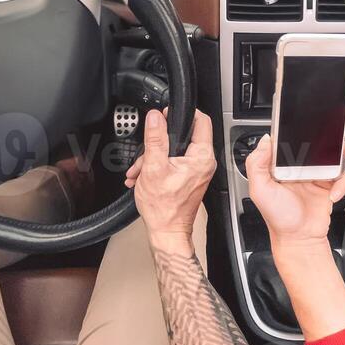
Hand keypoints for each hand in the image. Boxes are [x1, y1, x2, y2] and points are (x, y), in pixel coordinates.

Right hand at [125, 109, 216, 251]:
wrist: (166, 231)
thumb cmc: (164, 208)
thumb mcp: (154, 167)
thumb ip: (155, 138)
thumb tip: (155, 117)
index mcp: (202, 157)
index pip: (202, 120)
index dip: (183, 113)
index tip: (167, 113)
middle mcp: (204, 163)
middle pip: (184, 135)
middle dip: (159, 142)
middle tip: (146, 152)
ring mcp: (197, 171)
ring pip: (175, 150)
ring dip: (153, 157)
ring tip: (140, 170)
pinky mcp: (190, 178)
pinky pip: (174, 163)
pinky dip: (157, 166)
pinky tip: (144, 176)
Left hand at [245, 108, 344, 250]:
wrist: (298, 240)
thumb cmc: (278, 218)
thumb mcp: (259, 190)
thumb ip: (257, 164)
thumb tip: (266, 140)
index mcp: (284, 160)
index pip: (298, 133)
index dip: (312, 120)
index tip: (324, 112)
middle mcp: (302, 163)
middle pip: (324, 137)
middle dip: (341, 125)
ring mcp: (318, 172)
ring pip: (338, 151)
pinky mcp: (331, 183)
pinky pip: (343, 175)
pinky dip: (343, 183)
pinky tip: (334, 193)